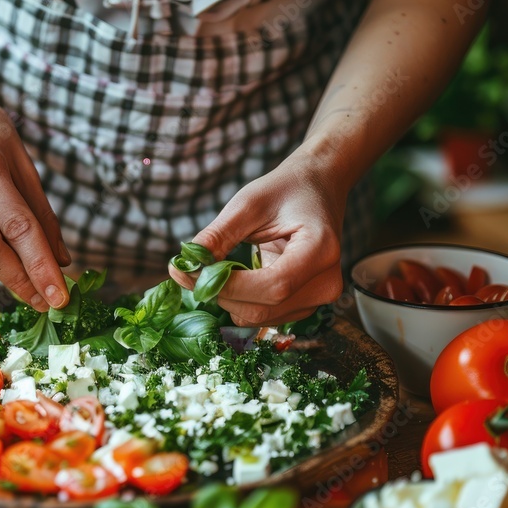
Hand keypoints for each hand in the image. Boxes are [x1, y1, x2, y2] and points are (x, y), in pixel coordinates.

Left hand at [169, 155, 346, 325]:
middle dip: (221, 293)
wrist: (316, 190)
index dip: (227, 286)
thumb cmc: (284, 191)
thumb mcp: (247, 204)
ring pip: (258, 318)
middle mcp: (326, 283)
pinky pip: (262, 317)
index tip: (191, 272)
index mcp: (320, 249)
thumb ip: (216, 237)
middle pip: (262, 308)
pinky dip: (240, 301)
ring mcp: (318, 300)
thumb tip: (182, 268)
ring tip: (222, 267)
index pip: (272, 286)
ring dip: (228, 299)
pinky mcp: (305, 307)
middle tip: (194, 270)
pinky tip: (239, 277)